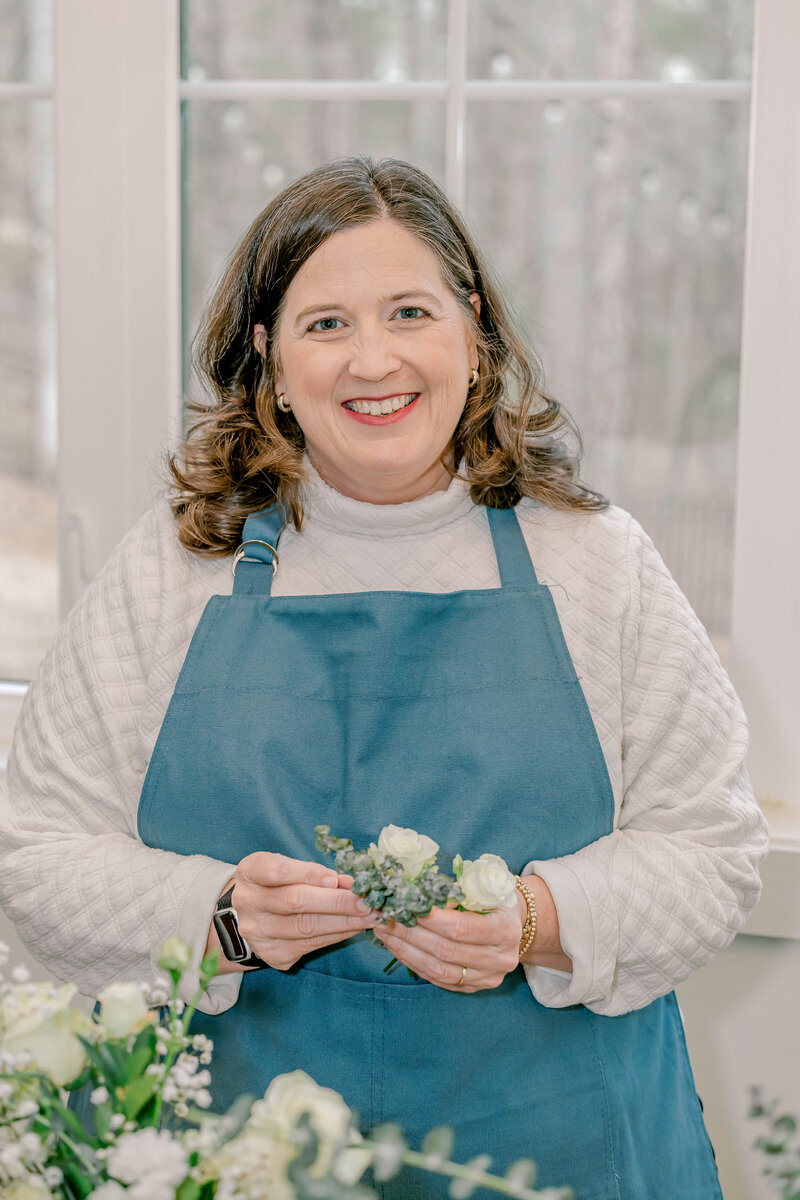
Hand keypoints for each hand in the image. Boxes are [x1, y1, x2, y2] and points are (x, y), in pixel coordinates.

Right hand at [218, 852, 377, 970]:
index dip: (309, 874)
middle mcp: (248, 902)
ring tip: (368, 916)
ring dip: (343, 922)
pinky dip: (336, 936)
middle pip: (295, 902)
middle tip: (366, 902)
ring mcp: (257, 931)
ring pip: (305, 927)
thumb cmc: (278, 883)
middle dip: (336, 902)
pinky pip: (309, 945)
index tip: (336, 879)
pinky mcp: (271, 954)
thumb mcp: (290, 868)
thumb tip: (350, 883)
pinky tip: (354, 928)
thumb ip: (315, 873)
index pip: (278, 870)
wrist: (254, 915)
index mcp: (250, 871)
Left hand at [371, 892, 526, 992]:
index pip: (462, 928)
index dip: (431, 920)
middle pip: (446, 951)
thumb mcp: (484, 888)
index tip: (405, 906)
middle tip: (385, 919)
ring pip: (439, 970)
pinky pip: (438, 980)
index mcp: (505, 930)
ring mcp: (487, 978)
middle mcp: (500, 959)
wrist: (513, 925)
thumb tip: (417, 892)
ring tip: (385, 933)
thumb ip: (457, 893)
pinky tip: (397, 948)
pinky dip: (414, 963)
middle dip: (411, 934)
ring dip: (406, 951)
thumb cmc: (494, 899)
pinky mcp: (473, 988)